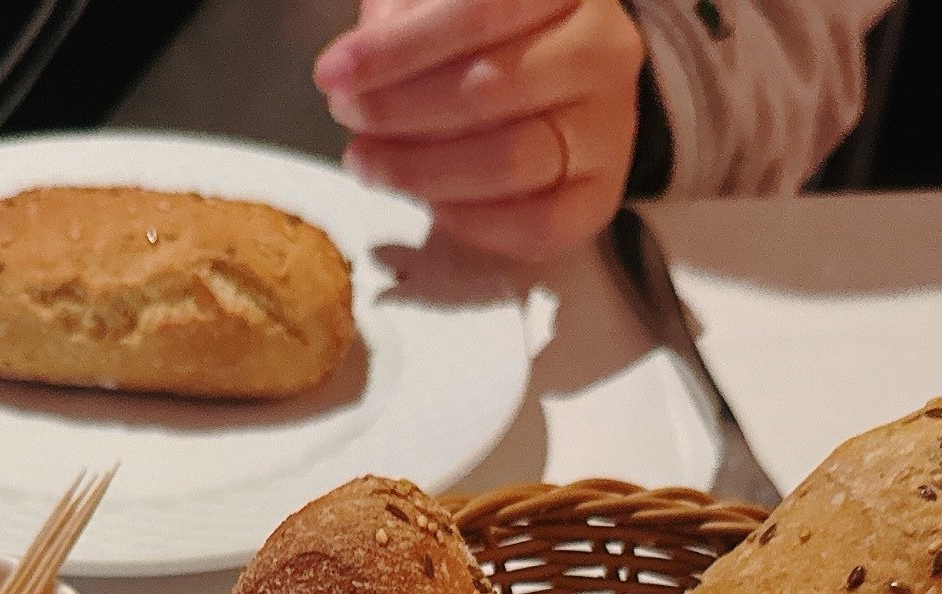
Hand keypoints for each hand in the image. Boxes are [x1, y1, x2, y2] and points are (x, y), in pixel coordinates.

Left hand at [315, 0, 643, 258]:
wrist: (568, 86)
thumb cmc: (495, 37)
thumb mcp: (448, 3)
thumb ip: (408, 13)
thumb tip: (358, 59)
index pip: (482, 9)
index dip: (398, 48)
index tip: (333, 73)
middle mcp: (601, 50)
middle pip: (490, 89)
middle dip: (399, 111)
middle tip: (347, 118)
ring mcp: (609, 128)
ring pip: (509, 161)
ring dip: (420, 170)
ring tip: (367, 162)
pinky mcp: (600, 196)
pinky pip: (535, 224)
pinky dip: (468, 221)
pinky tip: (425, 202)